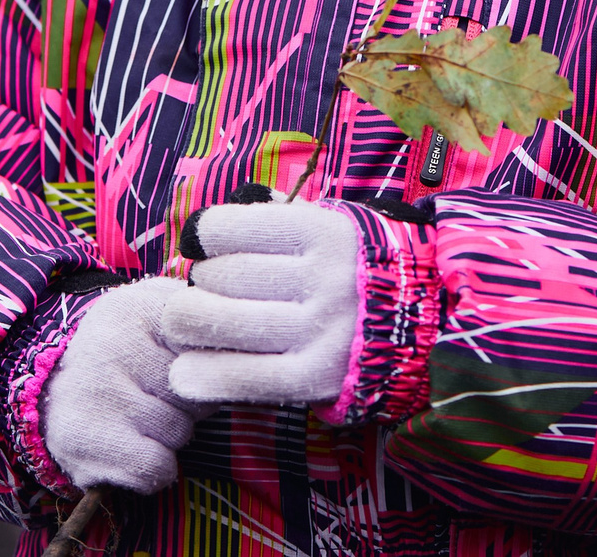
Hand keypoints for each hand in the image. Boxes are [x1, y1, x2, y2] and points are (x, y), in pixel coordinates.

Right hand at [41, 277, 197, 491]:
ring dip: (170, 435)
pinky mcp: (86, 441)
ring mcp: (97, 395)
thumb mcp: (154, 310)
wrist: (52, 392)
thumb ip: (195, 307)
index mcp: (135, 306)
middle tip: (158, 395)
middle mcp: (111, 345)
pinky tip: (136, 448)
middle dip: (190, 403)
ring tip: (142, 418)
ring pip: (180, 431)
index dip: (204, 364)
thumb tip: (235, 332)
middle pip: (197, 392)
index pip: (206, 346)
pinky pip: (156, 466)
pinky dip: (156, 467)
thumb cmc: (124, 353)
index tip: (184, 364)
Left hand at [165, 201, 357, 406]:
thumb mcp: (326, 226)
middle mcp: (327, 279)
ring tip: (185, 324)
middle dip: (199, 283)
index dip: (205, 238)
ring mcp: (324, 331)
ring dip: (189, 325)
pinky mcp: (317, 378)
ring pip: (227, 324)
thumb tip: (207, 225)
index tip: (203, 248)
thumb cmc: (346, 268)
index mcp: (325, 232)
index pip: (230, 228)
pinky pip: (245, 377)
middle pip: (224, 277)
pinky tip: (186, 373)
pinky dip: (206, 375)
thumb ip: (275, 218)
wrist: (411, 323)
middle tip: (203, 290)